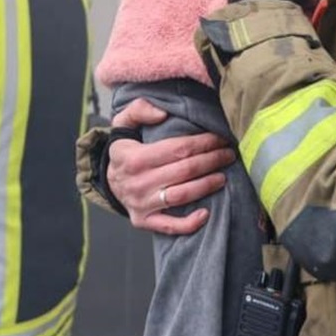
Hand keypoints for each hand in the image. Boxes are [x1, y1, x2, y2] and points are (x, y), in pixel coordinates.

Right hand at [107, 98, 236, 234]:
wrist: (107, 180)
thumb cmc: (124, 149)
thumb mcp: (123, 123)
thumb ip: (139, 110)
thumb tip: (163, 113)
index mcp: (134, 157)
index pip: (178, 148)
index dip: (203, 143)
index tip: (220, 138)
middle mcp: (138, 182)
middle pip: (185, 171)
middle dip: (212, 161)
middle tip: (228, 154)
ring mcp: (141, 204)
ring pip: (182, 195)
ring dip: (207, 185)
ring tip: (223, 176)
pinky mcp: (143, 221)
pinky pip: (169, 226)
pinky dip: (189, 223)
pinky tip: (207, 213)